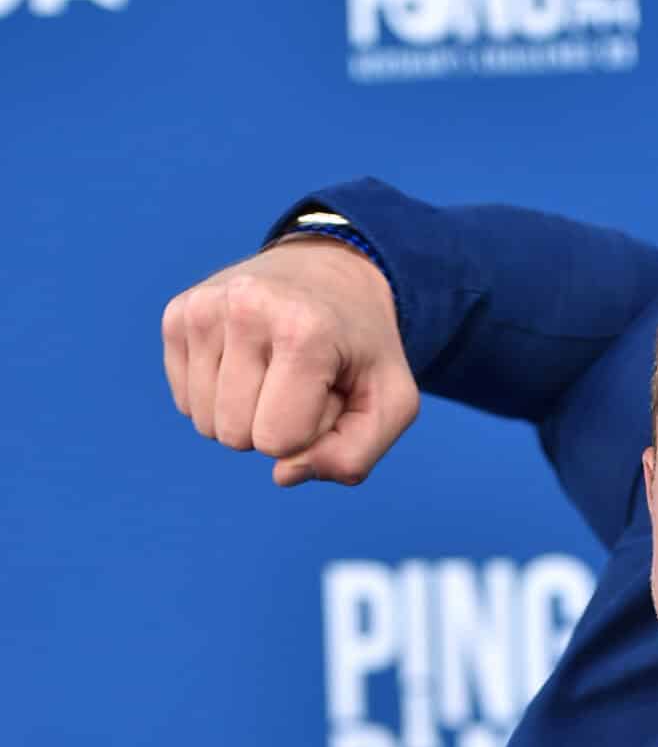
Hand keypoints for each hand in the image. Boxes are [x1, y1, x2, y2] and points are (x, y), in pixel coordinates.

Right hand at [161, 237, 419, 487]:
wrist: (331, 272)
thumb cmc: (362, 348)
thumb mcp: (391, 403)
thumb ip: (353, 456)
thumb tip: (282, 475)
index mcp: (303, 330)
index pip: (277, 441)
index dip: (308, 434)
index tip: (326, 390)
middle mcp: (244, 308)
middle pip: (235, 436)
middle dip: (273, 427)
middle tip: (301, 381)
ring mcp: (203, 308)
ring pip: (206, 424)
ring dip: (244, 414)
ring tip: (275, 369)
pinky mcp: (177, 315)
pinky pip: (186, 403)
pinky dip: (218, 397)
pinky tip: (246, 360)